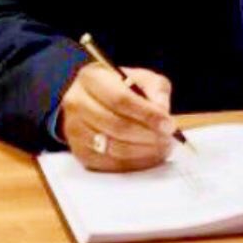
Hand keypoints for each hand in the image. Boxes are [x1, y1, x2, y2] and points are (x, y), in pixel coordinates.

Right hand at [60, 62, 176, 171]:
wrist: (96, 100)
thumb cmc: (121, 87)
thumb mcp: (141, 78)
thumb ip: (155, 89)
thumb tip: (162, 110)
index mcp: (91, 77)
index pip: (120, 99)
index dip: (147, 114)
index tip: (168, 124)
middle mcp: (76, 102)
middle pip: (116, 125)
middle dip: (147, 135)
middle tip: (168, 139)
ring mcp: (73, 130)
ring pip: (112, 147)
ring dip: (143, 151)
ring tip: (162, 147)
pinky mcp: (78, 152)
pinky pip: (108, 164)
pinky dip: (132, 163)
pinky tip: (148, 156)